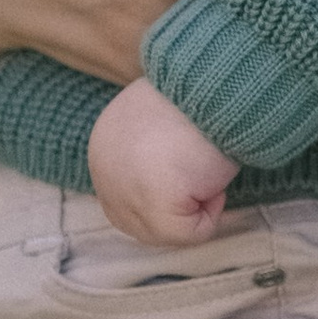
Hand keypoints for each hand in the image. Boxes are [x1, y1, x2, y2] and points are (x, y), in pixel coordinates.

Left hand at [88, 78, 238, 245]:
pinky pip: (189, 233)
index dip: (163, 196)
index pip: (122, 199)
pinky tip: (214, 179)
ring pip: (163, 233)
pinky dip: (211, 214)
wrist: (215, 84)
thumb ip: (147, 158)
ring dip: (194, 210)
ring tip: (206, 172)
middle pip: (137, 223)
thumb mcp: (159, 127)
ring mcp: (125, 189)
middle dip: (175, 209)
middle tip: (201, 174)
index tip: (188, 167)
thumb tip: (168, 189)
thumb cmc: (198, 98)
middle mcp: (104, 170)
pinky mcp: (154, 203)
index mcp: (102, 147)